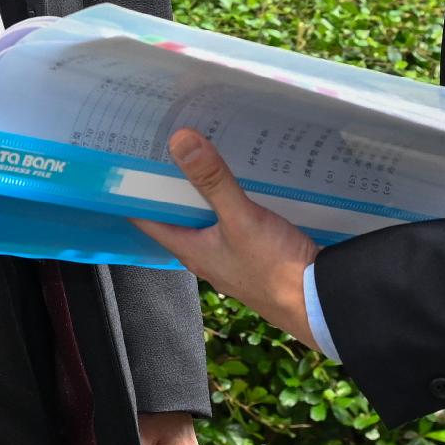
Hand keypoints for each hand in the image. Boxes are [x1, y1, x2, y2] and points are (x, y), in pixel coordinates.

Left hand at [131, 128, 322, 352]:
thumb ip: (213, 181)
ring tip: (201, 153)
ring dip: (202, 189)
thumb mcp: (241, 219)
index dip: (133, 191)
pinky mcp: (255, 251)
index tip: (124, 159)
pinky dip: (230, 199)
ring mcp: (230, 254)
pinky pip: (233, 220)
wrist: (319, 302)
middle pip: (177, 214)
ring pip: (206, 216)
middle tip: (165, 145)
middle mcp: (205, 254)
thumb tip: (180, 142)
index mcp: (191, 250)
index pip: (147, 218)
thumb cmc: (276, 270)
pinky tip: (241, 180)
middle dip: (170, 182)